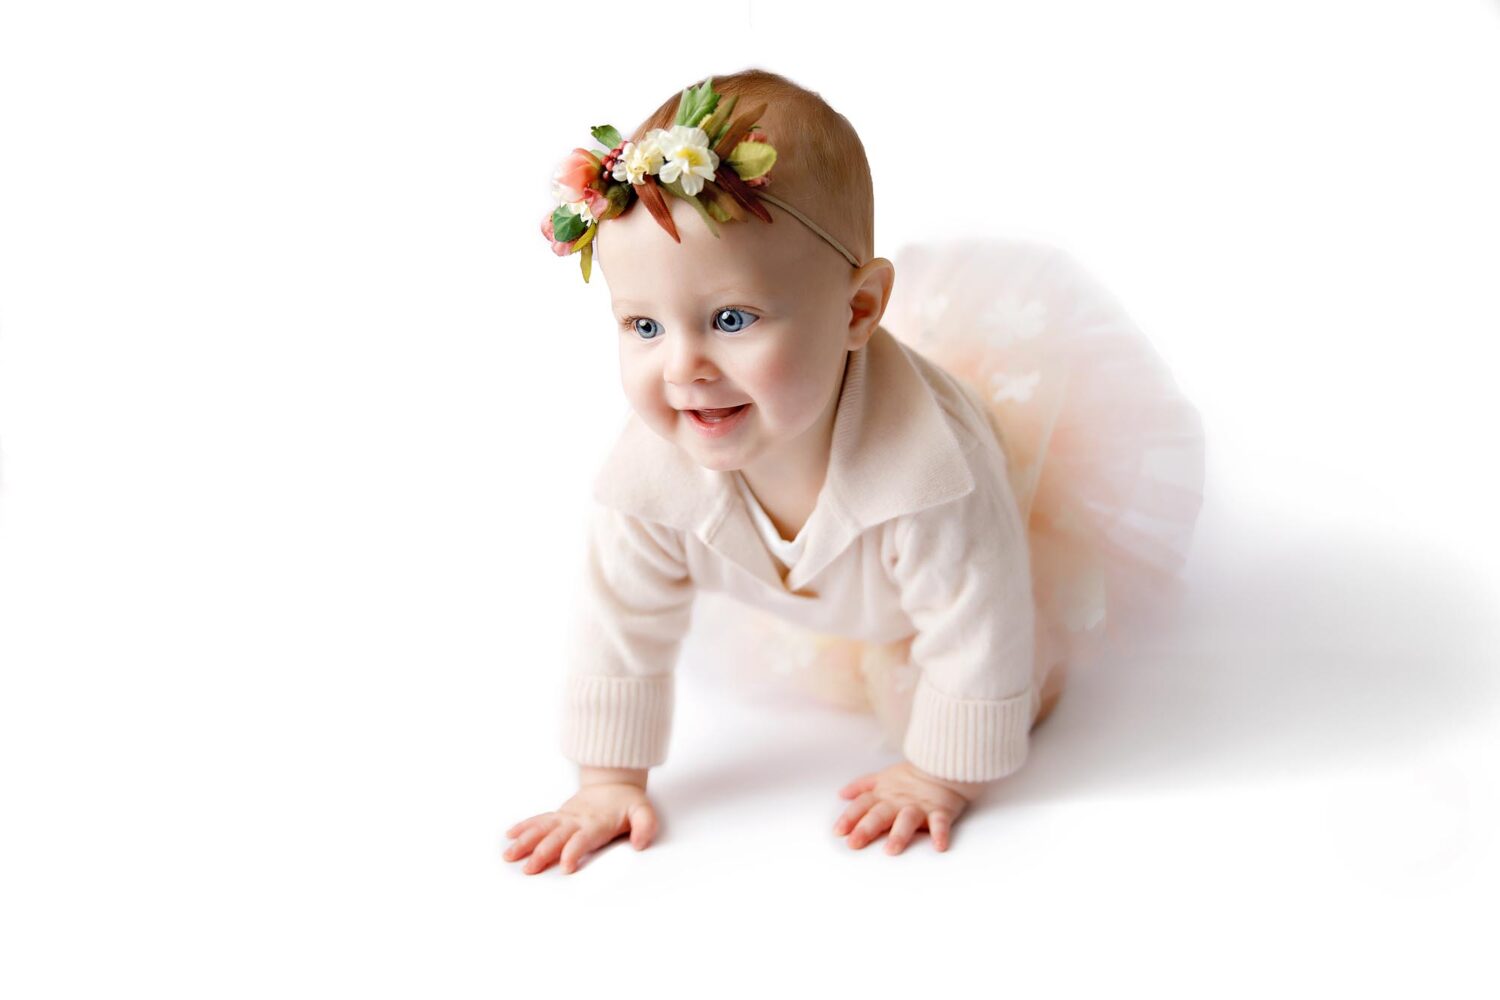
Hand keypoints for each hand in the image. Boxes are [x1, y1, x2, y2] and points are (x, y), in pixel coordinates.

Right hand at [503, 779, 657, 874]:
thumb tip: (639, 843)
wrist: (614, 781)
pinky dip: (524, 827)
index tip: (565, 867)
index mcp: (597, 823)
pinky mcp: (559, 815)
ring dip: (525, 841)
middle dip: (542, 852)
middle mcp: (577, 820)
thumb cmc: (628, 802)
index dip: (574, 851)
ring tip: (509, 855)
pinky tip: (510, 836)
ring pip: (542, 828)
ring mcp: (566, 817)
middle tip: (529, 869)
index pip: (582, 839)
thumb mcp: (644, 811)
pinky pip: (539, 820)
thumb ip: (645, 826)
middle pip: (556, 837)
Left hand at [833, 761, 987, 853]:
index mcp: (884, 795)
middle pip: (880, 814)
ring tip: (891, 850)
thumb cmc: (911, 777)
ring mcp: (919, 807)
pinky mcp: (940, 811)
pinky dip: (940, 833)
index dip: (849, 817)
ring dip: (899, 834)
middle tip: (854, 843)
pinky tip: (939, 846)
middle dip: (866, 828)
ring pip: (907, 820)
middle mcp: (898, 802)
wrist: (943, 767)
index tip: (838, 832)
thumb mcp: (883, 778)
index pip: (863, 805)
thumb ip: (862, 786)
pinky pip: (940, 823)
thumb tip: (841, 794)